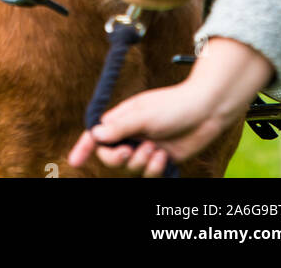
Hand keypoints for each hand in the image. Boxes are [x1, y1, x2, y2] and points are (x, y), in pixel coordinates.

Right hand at [66, 37, 274, 175]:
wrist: (205, 112)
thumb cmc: (173, 106)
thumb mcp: (143, 115)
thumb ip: (119, 127)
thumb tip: (95, 135)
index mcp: (122, 118)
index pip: (97, 135)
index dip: (84, 147)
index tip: (74, 161)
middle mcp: (131, 134)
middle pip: (110, 156)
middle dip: (117, 158)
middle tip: (129, 151)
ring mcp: (145, 148)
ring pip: (130, 169)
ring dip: (141, 162)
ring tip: (155, 149)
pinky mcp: (160, 160)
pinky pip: (149, 175)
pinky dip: (155, 168)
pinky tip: (164, 155)